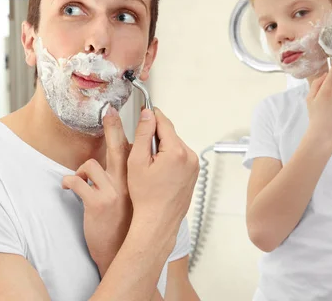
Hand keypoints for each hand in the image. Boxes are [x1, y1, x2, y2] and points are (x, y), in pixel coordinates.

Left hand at [62, 107, 131, 274]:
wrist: (119, 249)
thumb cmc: (123, 222)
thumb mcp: (129, 197)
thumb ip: (125, 177)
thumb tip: (119, 159)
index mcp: (134, 180)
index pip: (132, 149)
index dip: (124, 132)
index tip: (120, 115)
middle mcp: (126, 183)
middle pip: (119, 147)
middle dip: (114, 126)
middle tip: (109, 112)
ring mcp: (113, 192)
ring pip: (90, 165)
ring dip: (80, 171)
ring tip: (79, 180)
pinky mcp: (97, 203)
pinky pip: (77, 182)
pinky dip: (69, 182)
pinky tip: (69, 187)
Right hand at [126, 108, 198, 245]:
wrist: (158, 221)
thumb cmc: (146, 196)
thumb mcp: (137, 161)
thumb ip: (143, 134)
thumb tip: (148, 114)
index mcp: (177, 151)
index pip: (164, 122)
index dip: (151, 116)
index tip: (143, 111)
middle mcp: (190, 156)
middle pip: (170, 134)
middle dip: (155, 137)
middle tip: (141, 151)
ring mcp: (194, 166)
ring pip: (175, 145)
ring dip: (163, 148)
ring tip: (150, 166)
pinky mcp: (194, 173)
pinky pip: (180, 157)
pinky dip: (169, 158)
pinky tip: (159, 173)